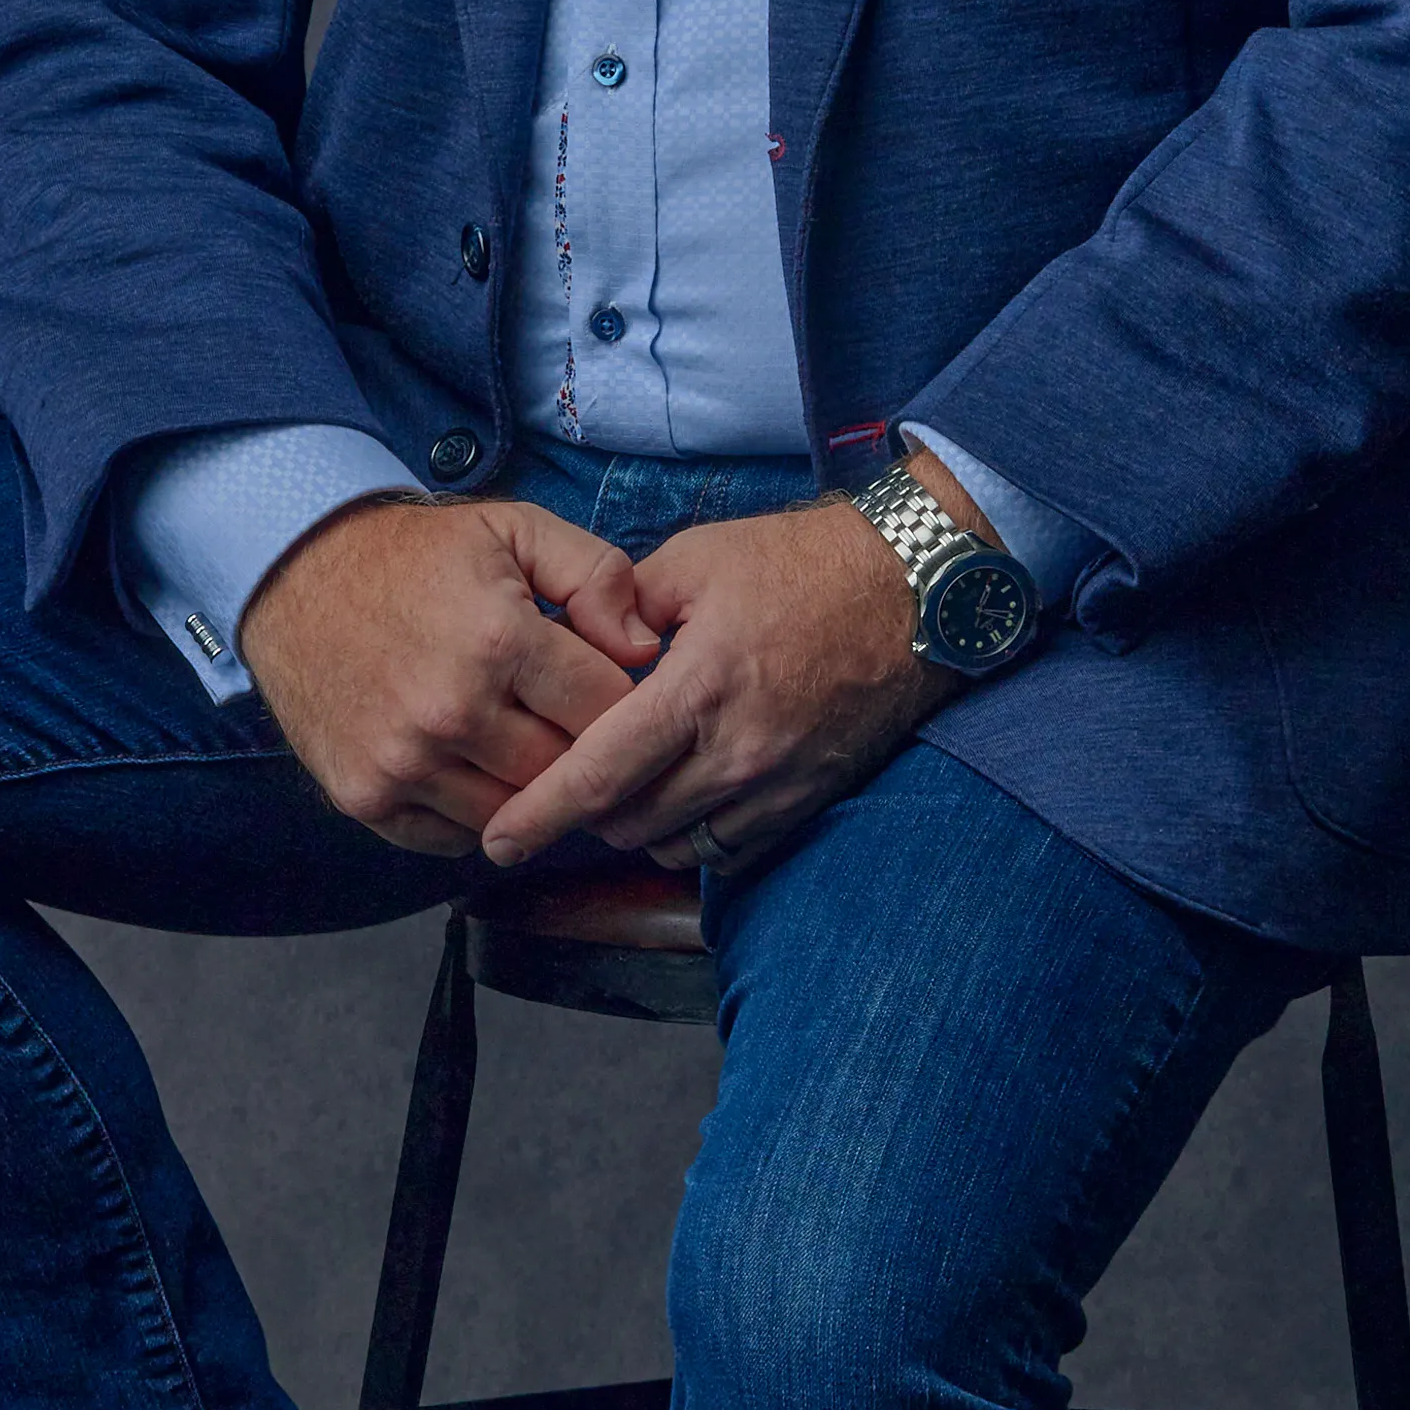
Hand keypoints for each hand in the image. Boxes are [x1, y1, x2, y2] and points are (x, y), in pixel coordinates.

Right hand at [239, 494, 659, 856]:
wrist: (296, 575)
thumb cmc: (415, 554)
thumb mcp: (515, 530)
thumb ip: (598, 577)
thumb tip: (646, 648)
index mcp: (498, 640)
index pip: (607, 708)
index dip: (618, 696)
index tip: (600, 681)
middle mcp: (450, 713)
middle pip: (564, 770)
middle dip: (577, 745)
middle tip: (563, 715)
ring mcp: (403, 764)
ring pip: (514, 813)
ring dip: (525, 784)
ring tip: (517, 736)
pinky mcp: (365, 797)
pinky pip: (453, 838)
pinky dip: (472, 812)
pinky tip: (469, 763)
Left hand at [475, 482, 967, 877]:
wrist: (911, 589)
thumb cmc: (800, 564)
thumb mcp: (696, 559)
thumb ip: (622, 608)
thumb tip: (574, 648)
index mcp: (700, 687)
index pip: (601, 774)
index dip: (541, 814)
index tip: (498, 840)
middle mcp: (737, 752)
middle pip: (630, 821)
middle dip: (585, 812)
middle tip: (562, 782)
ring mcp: (777, 783)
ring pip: (676, 843)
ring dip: (637, 825)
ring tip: (621, 784)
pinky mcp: (807, 798)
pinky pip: (730, 849)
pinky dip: (691, 834)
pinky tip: (679, 797)